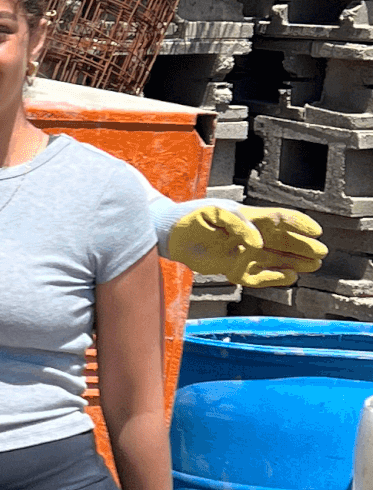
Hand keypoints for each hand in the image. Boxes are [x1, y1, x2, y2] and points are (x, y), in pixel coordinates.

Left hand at [167, 204, 325, 288]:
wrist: (170, 233)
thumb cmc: (193, 217)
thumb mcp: (217, 212)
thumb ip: (240, 224)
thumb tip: (257, 243)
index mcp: (250, 218)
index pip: (281, 220)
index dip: (300, 225)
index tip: (316, 231)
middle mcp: (250, 237)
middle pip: (283, 242)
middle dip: (303, 247)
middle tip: (320, 253)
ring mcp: (243, 253)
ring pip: (275, 259)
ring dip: (294, 262)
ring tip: (313, 265)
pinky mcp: (232, 268)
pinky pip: (257, 276)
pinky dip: (273, 277)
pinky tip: (289, 276)